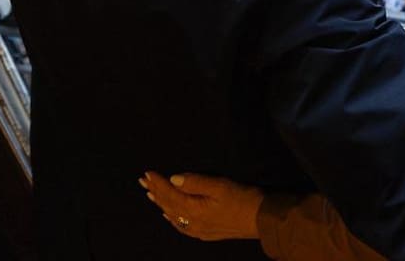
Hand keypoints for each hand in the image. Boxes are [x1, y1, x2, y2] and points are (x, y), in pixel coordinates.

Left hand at [140, 171, 263, 240]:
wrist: (262, 220)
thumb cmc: (243, 199)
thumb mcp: (220, 185)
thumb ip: (195, 182)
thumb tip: (173, 179)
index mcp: (194, 209)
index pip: (170, 194)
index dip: (158, 183)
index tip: (147, 173)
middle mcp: (192, 222)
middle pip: (168, 205)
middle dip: (155, 192)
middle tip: (143, 182)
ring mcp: (199, 229)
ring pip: (173, 216)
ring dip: (161, 204)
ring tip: (151, 195)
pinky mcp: (206, 233)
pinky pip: (182, 226)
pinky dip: (172, 218)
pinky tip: (169, 215)